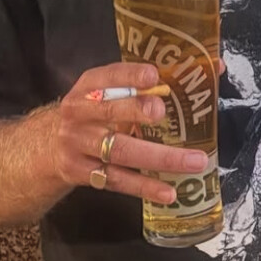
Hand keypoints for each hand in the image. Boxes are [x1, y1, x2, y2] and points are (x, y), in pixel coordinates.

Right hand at [49, 62, 207, 203]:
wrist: (46, 147)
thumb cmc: (93, 114)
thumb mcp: (108, 92)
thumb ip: (151, 83)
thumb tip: (214, 68)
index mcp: (89, 87)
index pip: (107, 76)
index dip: (130, 75)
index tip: (154, 75)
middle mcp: (80, 114)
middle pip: (109, 112)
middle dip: (136, 111)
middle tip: (162, 111)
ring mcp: (80, 145)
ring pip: (120, 151)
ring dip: (159, 157)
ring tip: (194, 161)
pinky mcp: (82, 173)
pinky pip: (117, 181)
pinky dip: (144, 187)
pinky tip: (169, 192)